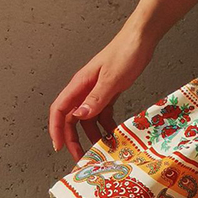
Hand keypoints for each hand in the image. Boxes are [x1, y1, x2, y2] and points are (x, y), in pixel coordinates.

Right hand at [48, 24, 156, 162]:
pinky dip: (106, 126)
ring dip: (91, 135)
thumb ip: (96, 98)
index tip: (59, 147)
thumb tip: (79, 116)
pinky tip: (113, 135)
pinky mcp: (109, 92)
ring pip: (87, 119)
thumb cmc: (126, 53)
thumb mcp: (112, 79)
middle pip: (71, 119)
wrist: (141, 39)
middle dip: (73, 139)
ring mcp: (96, 91)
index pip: (60, 110)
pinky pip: (102, 114)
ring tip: (100, 150)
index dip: (56, 129)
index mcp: (80, 84)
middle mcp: (85, 89)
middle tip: (80, 157)